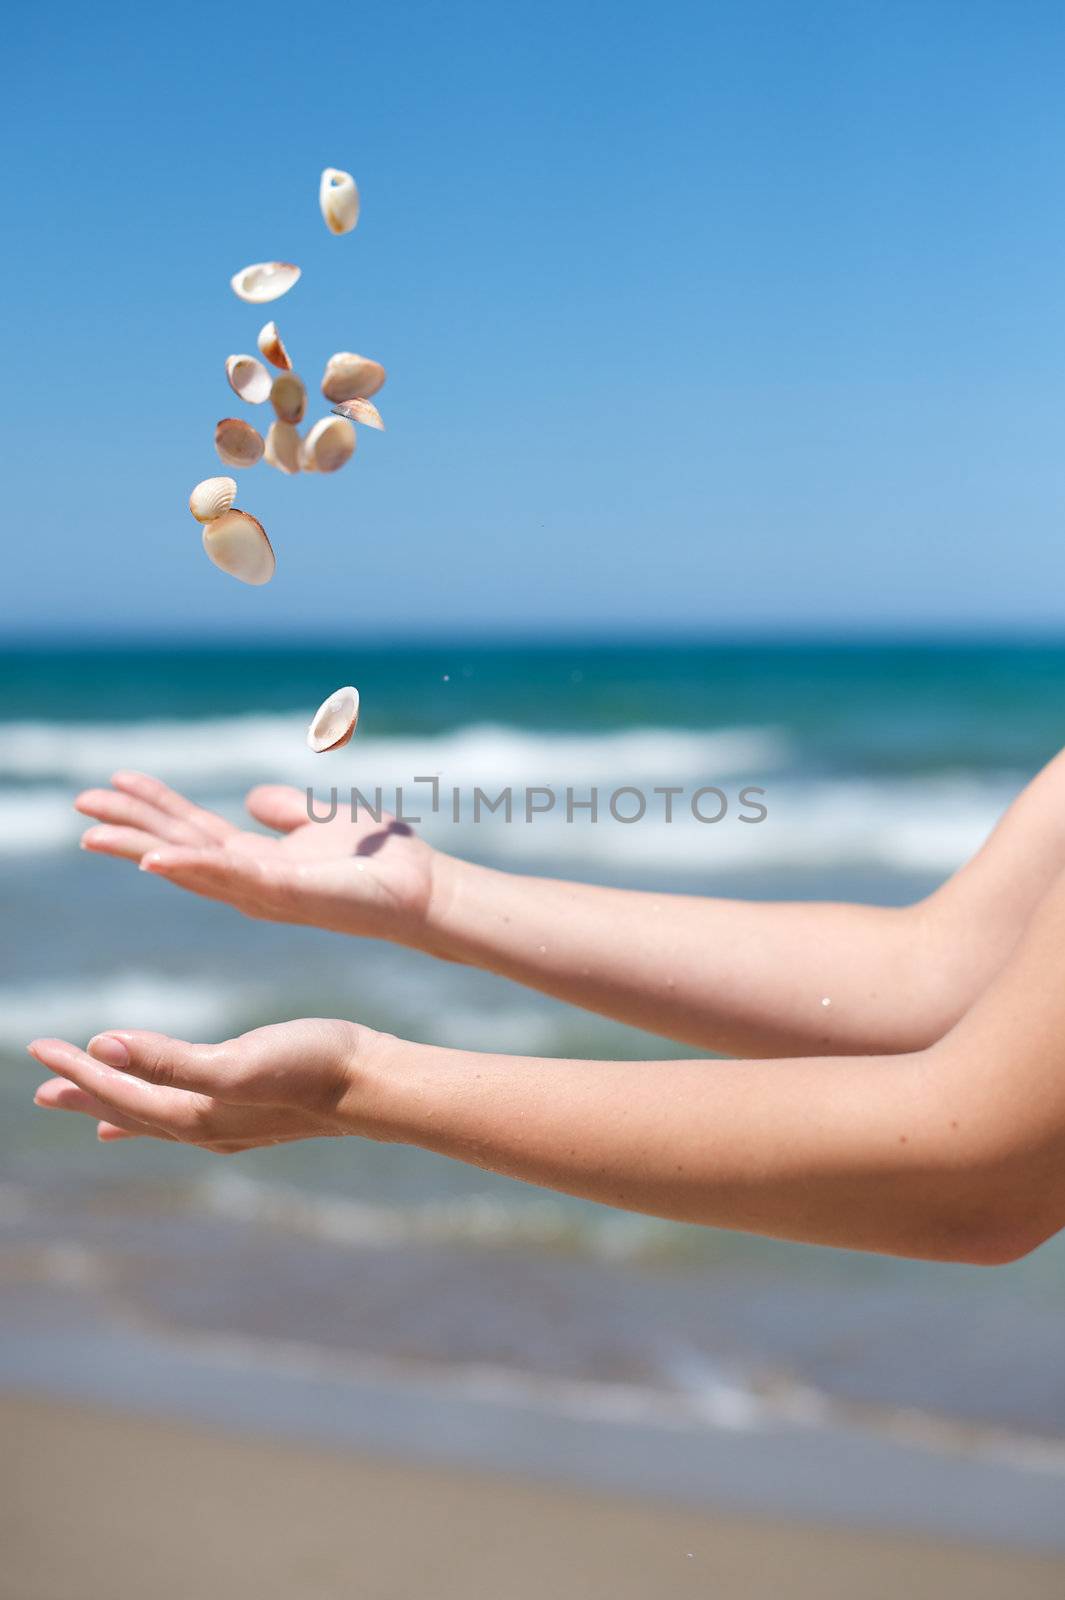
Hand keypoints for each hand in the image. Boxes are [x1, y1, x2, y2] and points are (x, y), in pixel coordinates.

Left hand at [28, 1018, 386, 1152]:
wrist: (373, 1083)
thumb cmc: (310, 1067)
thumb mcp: (237, 1062)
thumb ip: (169, 1060)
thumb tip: (104, 1047)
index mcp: (194, 1115)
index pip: (119, 1092)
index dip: (77, 1071)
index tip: (37, 1047)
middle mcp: (203, 1128)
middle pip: (128, 1111)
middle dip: (86, 1096)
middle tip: (41, 1087)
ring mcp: (229, 1123)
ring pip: (156, 1114)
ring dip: (117, 1105)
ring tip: (87, 1108)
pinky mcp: (252, 1108)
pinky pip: (186, 1110)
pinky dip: (158, 1107)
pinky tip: (166, 1107)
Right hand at [75, 771, 444, 944]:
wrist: (423, 889)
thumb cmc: (380, 862)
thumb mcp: (320, 822)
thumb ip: (284, 812)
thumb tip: (252, 798)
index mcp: (257, 863)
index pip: (192, 833)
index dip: (154, 808)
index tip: (116, 780)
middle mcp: (251, 883)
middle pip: (176, 849)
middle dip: (129, 826)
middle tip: (81, 801)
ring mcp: (265, 892)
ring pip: (190, 866)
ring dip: (141, 847)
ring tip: (94, 830)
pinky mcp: (287, 894)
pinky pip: (232, 877)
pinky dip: (191, 868)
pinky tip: (155, 859)